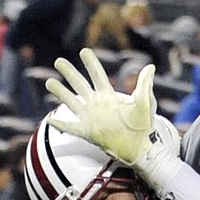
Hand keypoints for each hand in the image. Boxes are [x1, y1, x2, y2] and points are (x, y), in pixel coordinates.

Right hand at [45, 47, 157, 165]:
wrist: (141, 147)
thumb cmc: (144, 125)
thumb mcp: (145, 103)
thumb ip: (144, 84)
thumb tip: (150, 66)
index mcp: (109, 96)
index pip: (98, 75)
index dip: (91, 63)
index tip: (84, 51)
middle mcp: (97, 104)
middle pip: (80, 85)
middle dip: (69, 73)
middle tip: (59, 61)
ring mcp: (91, 117)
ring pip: (71, 102)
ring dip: (60, 93)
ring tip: (49, 82)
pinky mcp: (87, 132)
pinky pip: (70, 127)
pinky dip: (60, 124)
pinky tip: (49, 119)